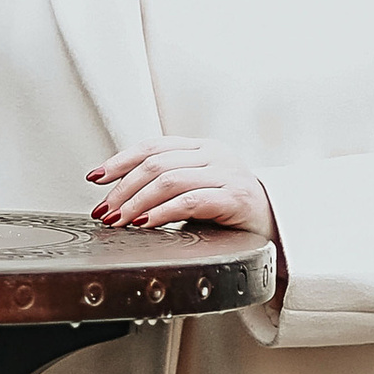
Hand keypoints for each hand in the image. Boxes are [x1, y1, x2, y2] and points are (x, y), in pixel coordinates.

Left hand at [89, 139, 274, 238]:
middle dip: (122, 188)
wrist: (279, 226)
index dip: (120, 160)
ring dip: (136, 202)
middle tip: (104, 210)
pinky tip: (146, 222)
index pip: (152, 146)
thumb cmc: (232, 212)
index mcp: (202, 148)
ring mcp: (226, 173)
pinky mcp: (235, 197)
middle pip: (155, 163)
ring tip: (118, 220)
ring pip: (169, 180)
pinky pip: (190, 201)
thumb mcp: (197, 190)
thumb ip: (168, 186)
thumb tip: (119, 198)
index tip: (95, 177)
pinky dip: (162, 212)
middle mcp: (214, 155)